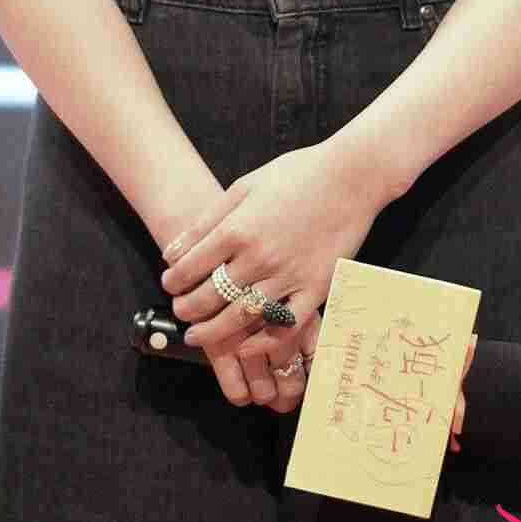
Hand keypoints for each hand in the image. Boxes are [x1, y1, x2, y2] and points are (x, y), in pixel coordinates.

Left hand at [159, 139, 386, 412]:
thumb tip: (171, 252)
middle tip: (181, 311)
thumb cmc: (295, 175)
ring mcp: (288, 277)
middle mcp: (259, 258)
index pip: (189, 268)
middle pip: (209, 297)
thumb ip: (206, 221)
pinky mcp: (315, 289)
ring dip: (212, 332)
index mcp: (237, 229)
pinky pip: (284, 327)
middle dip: (187, 309)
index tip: (170, 284)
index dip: (173, 281)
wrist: (350, 176)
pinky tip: (244, 346)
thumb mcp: (243, 187)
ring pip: (239, 318)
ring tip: (197, 335)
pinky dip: (261, 343)